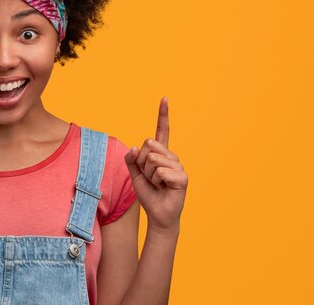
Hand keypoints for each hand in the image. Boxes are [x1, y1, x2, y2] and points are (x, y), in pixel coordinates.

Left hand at [124, 98, 187, 232]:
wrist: (157, 213)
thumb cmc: (148, 193)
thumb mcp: (134, 174)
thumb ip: (131, 160)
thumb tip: (135, 147)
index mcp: (160, 152)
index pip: (162, 130)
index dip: (163, 114)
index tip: (165, 98)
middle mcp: (171, 155)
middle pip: (148, 145)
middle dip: (141, 163)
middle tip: (149, 177)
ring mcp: (178, 165)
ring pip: (152, 159)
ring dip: (149, 175)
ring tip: (157, 184)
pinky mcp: (182, 177)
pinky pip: (160, 171)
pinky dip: (156, 181)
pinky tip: (164, 188)